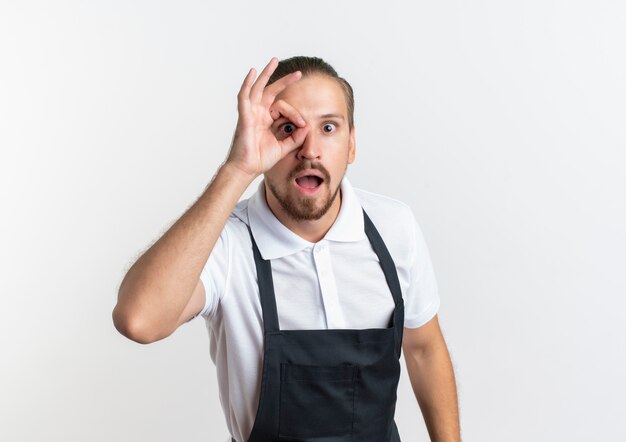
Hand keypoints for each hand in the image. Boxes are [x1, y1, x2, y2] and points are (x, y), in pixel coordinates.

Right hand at [225, 57, 308, 177]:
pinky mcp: (244, 116)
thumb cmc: (260, 159)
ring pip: (258, 88)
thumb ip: (295, 138)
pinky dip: (247, 83)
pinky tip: (253, 72)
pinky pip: (244, 96)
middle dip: (284, 81)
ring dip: (266, 74)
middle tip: (298, 73)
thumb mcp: (284, 148)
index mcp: (267, 120)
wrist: (247, 168)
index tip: (303, 125)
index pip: (283, 108)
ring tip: (274, 61)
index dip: (295, 114)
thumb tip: (307, 127)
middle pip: (271, 91)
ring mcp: (251, 113)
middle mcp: (259, 113)